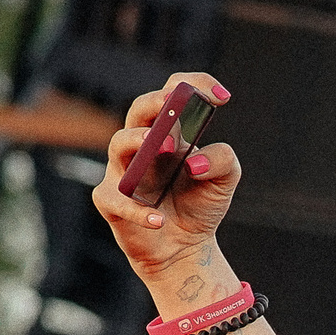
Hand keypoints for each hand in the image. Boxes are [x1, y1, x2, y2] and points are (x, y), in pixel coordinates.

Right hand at [92, 73, 238, 286]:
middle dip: (156, 102)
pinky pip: (117, 199)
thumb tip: (195, 161)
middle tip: (174, 102)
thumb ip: (223, 160)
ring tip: (167, 147)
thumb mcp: (224, 181)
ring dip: (140, 142)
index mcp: (170, 132)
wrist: (184, 249)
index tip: (222, 96)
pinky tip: (159, 218)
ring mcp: (124, 171)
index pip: (174, 93)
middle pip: (139, 110)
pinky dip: (137, 210)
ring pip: (119, 144)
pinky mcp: (111, 201)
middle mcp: (143, 144)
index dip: (194, 85)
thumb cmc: (198, 206)